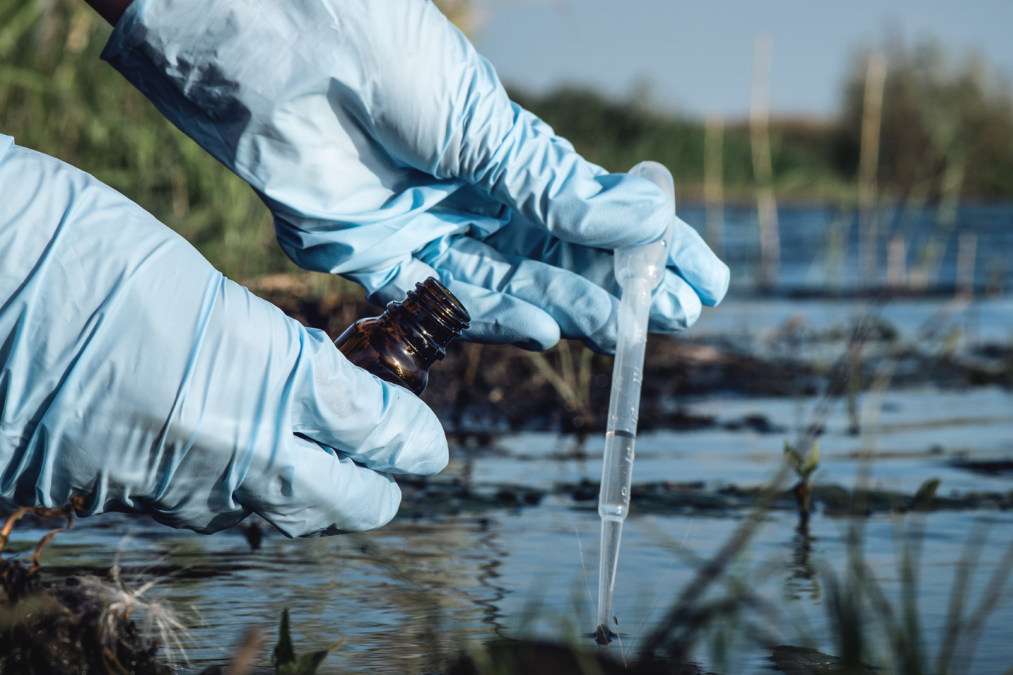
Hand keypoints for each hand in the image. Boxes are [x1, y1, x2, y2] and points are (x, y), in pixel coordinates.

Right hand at [0, 137, 446, 536]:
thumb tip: (315, 381)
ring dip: (313, 498)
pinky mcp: (118, 501)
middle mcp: (228, 446)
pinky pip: (209, 515)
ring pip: (277, 519)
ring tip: (323, 462)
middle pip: (344, 503)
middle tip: (389, 458)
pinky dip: (242, 496)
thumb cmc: (77, 249)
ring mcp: (172, 485)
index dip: (412, 437)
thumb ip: (268, 347)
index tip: (426, 439)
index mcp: (263, 374)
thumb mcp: (198, 285)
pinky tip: (241, 466)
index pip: (374, 430)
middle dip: (377, 486)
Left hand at [102, 0, 728, 352]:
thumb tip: (650, 220)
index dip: (650, 246)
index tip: (704, 276)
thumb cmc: (388, 56)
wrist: (283, 44)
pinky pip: (443, 301)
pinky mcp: (374, 258)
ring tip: (628, 327)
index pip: (593, 211)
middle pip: (558, 257)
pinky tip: (549, 329)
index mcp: (505, 153)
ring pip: (512, 285)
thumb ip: (556, 188)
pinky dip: (496, 317)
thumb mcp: (488, 126)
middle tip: (679, 316)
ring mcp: (426, 230)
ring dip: (572, 307)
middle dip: (621, 286)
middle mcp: (471, 197)